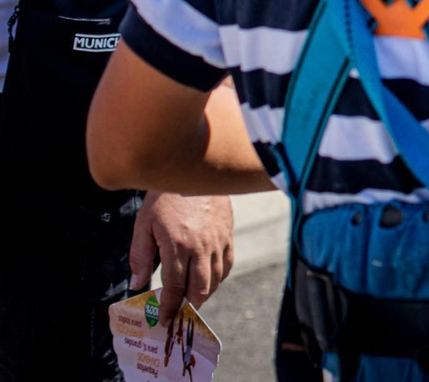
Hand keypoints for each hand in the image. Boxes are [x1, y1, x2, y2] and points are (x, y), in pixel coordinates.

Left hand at [129, 192, 234, 325]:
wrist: (193, 170)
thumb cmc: (164, 198)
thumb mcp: (143, 225)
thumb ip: (140, 256)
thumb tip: (138, 283)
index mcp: (178, 246)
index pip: (175, 287)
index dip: (169, 307)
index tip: (164, 320)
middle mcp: (201, 247)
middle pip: (200, 289)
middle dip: (188, 306)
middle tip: (178, 313)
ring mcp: (218, 241)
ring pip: (216, 279)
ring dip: (204, 294)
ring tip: (191, 298)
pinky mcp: (228, 234)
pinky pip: (227, 264)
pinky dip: (218, 277)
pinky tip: (207, 279)